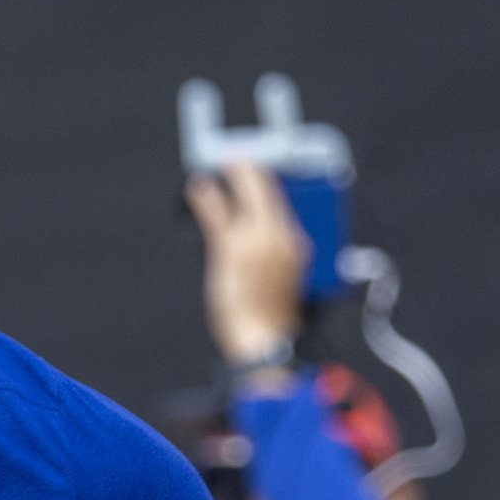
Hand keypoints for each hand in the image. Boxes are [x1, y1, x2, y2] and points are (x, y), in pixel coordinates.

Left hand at [184, 161, 311, 369]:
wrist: (264, 340)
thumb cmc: (272, 319)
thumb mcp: (283, 282)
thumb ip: (277, 254)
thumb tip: (264, 239)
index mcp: (300, 246)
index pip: (292, 203)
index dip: (276, 186)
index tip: (262, 175)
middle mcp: (283, 237)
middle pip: (270, 192)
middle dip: (254, 171)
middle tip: (240, 159)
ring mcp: (259, 241)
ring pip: (247, 196)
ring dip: (234, 176)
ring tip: (225, 164)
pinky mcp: (233, 250)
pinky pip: (219, 216)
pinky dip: (207, 199)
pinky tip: (199, 188)